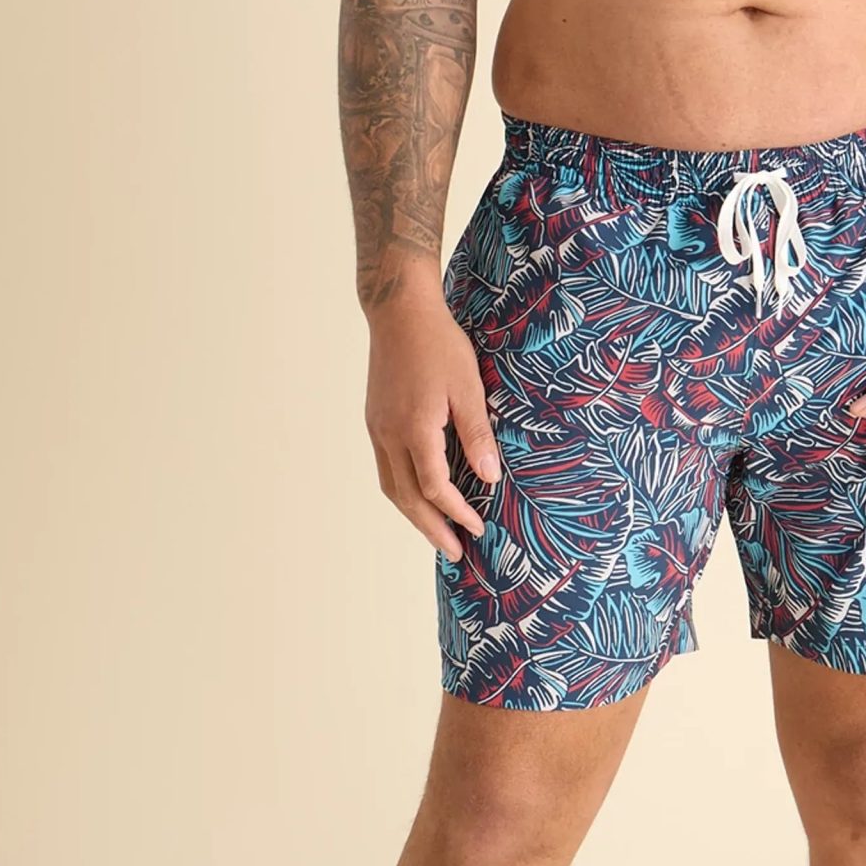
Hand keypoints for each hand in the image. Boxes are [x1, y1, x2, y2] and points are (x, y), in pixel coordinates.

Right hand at [364, 295, 502, 557]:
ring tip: (435, 533)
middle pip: (406, 498)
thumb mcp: (468, 386)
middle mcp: (389, 434)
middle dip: (431, 529)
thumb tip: (489, 478)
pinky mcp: (375, 419)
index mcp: (414, 428)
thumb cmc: (439, 343)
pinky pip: (386, 468)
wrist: (399, 311)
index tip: (477, 529)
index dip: (456, 513)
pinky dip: (403, 491)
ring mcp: (377, 428)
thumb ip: (477, 434)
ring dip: (413, 515)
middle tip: (453, 553)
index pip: (434, 488)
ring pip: (391, 486)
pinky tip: (419, 496)